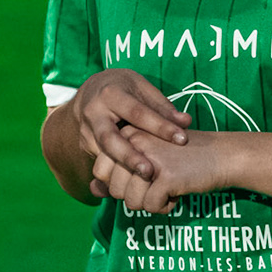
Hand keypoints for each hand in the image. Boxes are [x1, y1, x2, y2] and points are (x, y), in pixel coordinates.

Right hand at [73, 69, 189, 185]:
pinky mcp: (85, 145)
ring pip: (104, 155)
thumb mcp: (142, 88)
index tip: (182, 139)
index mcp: (111, 94)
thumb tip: (185, 122)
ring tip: (144, 182)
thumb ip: (162, 107)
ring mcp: (86, 131)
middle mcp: (94, 113)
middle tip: (150, 172)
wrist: (90, 90)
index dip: (160, 127)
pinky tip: (133, 183)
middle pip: (110, 139)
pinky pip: (102, 162)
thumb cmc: (124, 88)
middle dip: (130, 157)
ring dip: (123, 170)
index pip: (138, 113)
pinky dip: (117, 173)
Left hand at [95, 129, 227, 213]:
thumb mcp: (146, 160)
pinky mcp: (166, 176)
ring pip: (131, 202)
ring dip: (151, 203)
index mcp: (126, 134)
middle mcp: (134, 142)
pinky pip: (152, 207)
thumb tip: (92, 190)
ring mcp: (149, 158)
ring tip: (168, 187)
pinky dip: (166, 206)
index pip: (100, 171)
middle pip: (114, 190)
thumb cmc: (182, 159)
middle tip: (157, 184)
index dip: (120, 184)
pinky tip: (177, 192)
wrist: (221, 155)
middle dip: (136, 196)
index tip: (142, 177)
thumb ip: (117, 173)